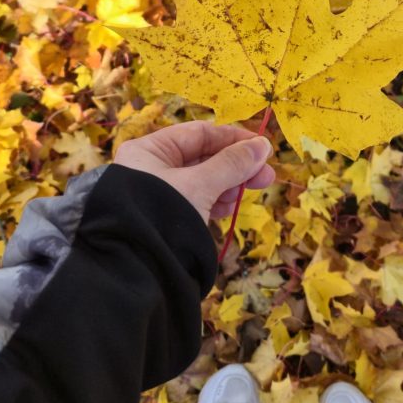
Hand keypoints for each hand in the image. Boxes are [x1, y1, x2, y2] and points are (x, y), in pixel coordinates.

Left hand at [113, 120, 274, 224]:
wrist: (135, 269)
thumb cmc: (163, 213)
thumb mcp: (200, 184)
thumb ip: (232, 164)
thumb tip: (263, 145)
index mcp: (150, 150)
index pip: (199, 133)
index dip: (233, 138)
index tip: (262, 146)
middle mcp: (151, 168)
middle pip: (203, 157)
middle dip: (237, 165)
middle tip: (267, 175)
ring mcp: (159, 194)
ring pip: (203, 181)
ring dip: (230, 184)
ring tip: (250, 190)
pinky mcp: (167, 218)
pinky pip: (197, 201)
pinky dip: (216, 201)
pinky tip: (231, 206)